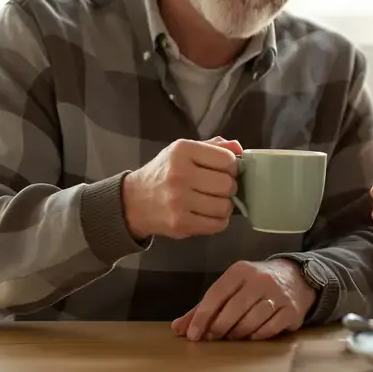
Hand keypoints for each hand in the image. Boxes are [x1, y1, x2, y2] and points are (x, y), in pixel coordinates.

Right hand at [122, 136, 243, 239]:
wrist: (134, 201)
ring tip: (214, 201)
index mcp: (182, 151)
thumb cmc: (164, 173)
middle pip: (227, 184)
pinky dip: (219, 220)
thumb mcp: (183, 152)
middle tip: (220, 188)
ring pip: (224, 206)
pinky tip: (209, 213)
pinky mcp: (180, 224)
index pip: (227, 159)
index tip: (225, 170)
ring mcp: (179, 201)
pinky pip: (217, 225)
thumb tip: (238, 147)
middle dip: (229, 187)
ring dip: (225, 205)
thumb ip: (212, 147)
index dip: (232, 166)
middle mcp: (179, 174)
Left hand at [171, 260, 315, 340]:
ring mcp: (278, 294)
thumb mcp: (231, 287)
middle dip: (219, 327)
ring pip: (252, 320)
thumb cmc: (255, 285)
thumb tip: (178, 328)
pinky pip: (269, 328)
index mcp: (241, 270)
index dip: (202, 316)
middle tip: (212, 338)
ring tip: (231, 337)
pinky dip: (256, 335)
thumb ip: (204, 307)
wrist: (296, 277)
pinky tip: (250, 336)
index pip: (216, 294)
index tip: (193, 334)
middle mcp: (260, 279)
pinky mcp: (291, 310)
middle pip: (234, 308)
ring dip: (237, 333)